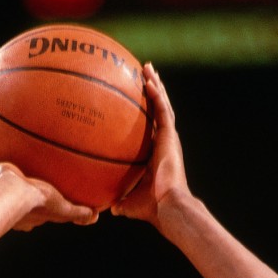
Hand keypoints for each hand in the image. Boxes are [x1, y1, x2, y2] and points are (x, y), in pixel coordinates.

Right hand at [0, 154, 98, 230]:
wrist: (10, 194)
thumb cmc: (36, 202)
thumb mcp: (61, 208)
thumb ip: (77, 213)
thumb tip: (95, 216)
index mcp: (24, 213)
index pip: (30, 214)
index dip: (34, 208)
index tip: (37, 201)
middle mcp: (5, 205)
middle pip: (8, 199)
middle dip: (12, 193)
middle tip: (17, 184)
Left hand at [111, 64, 188, 226]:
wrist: (167, 206)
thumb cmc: (151, 208)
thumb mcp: (129, 202)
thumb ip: (120, 200)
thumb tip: (107, 207)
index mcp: (157, 154)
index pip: (151, 129)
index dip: (146, 114)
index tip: (139, 101)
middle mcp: (164, 143)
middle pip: (159, 111)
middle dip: (153, 93)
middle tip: (145, 76)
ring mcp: (169, 139)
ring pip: (162, 106)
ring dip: (156, 86)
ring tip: (148, 69)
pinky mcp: (170, 137)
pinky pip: (162, 110)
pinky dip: (156, 95)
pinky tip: (149, 81)